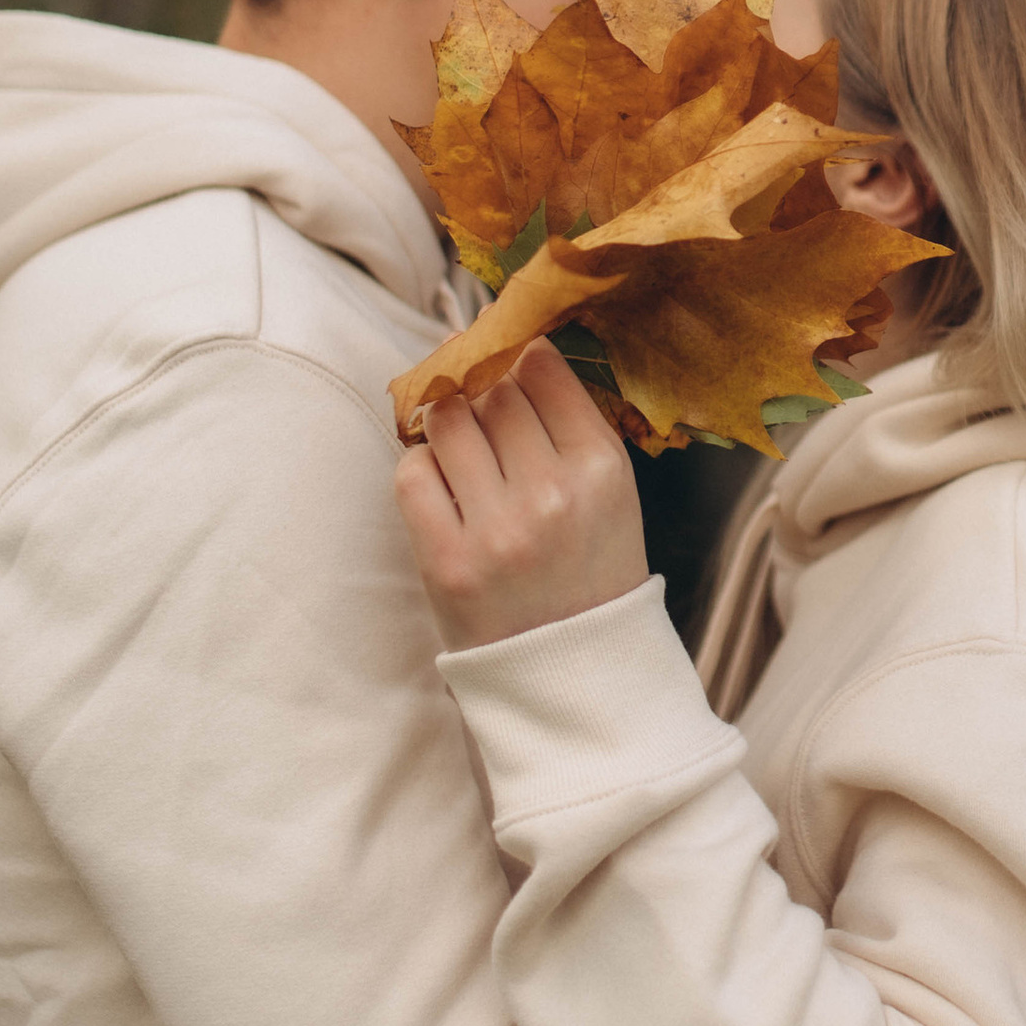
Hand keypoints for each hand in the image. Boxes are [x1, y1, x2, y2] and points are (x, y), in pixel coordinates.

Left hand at [394, 344, 649, 647]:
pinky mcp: (448, 563)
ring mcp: (497, 530)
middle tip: (476, 398)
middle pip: (492, 392)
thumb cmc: (591, 571)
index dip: (515, 353)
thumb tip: (511, 350)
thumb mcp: (612, 493)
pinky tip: (442, 482)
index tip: (504, 357)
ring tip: (459, 442)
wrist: (572, 675)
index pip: (542, 369)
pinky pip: (412, 474)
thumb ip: (571, 424)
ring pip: (448, 422)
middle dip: (480, 387)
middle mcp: (552, 494)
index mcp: (603, 469)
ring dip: (447, 421)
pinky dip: (421, 465)